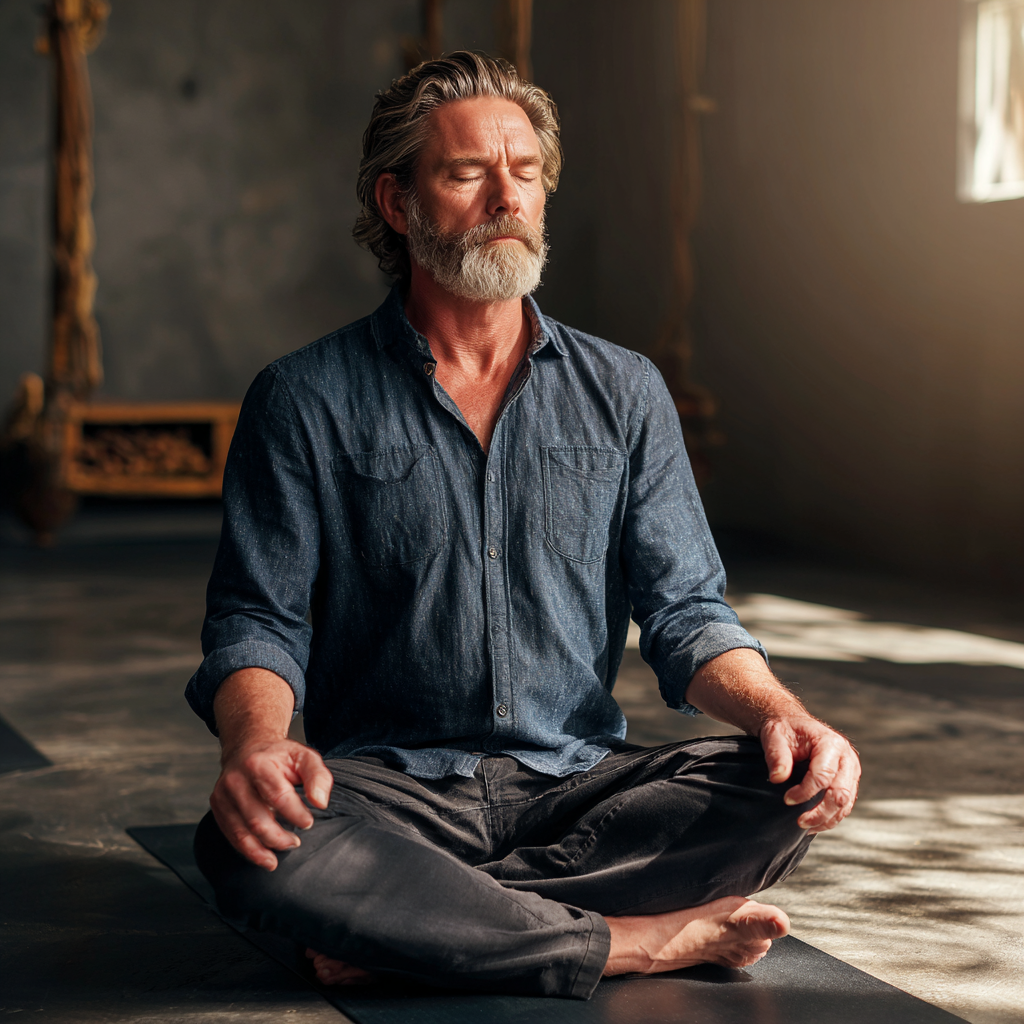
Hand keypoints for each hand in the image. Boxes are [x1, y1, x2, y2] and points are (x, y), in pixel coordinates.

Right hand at [210, 738, 332, 869]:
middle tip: (295, 842)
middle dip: (279, 838)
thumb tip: (321, 803)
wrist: (247, 748)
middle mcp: (236, 780)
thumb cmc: (279, 756)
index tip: (308, 823)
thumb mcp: (304, 756)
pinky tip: (263, 856)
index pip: (278, 795)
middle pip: (257, 820)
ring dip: (262, 851)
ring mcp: (223, 794)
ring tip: (278, 858)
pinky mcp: (218, 806)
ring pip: (241, 833)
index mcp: (258, 764)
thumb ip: (318, 777)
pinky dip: (248, 850)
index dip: (295, 813)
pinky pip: (231, 835)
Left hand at [760, 715, 859, 833]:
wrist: (792, 724)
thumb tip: (777, 779)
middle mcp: (847, 757)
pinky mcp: (849, 781)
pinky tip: (815, 823)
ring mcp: (850, 770)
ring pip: (845, 804)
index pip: (823, 776)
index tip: (787, 800)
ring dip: (826, 819)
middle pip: (840, 794)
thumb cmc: (784, 729)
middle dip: (820, 812)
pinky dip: (831, 817)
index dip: (805, 792)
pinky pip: (845, 805)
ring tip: (805, 825)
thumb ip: (777, 756)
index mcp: (831, 743)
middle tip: (800, 822)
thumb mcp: (774, 736)